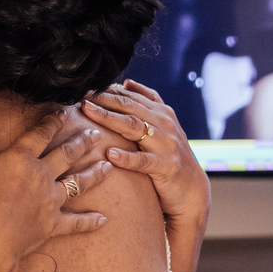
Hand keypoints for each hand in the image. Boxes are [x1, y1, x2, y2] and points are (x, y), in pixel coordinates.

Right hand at [0, 110, 110, 262]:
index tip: (62, 111)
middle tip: (96, 133)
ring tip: (108, 166)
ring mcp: (50, 201)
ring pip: (78, 183)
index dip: (52, 120)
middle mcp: (41, 175)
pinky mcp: (52, 225)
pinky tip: (103, 219)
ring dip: (94, 173)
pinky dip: (89, 221)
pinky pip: (76, 222)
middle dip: (82, 141)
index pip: (40, 133)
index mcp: (21, 158)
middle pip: (67, 154)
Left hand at [81, 80, 209, 230]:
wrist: (191, 188)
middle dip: (103, 99)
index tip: (84, 87)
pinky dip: (127, 157)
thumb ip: (147, 103)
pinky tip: (110, 154)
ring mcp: (166, 144)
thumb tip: (126, 83)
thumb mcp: (162, 126)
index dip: (107, 91)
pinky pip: (143, 161)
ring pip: (133, 127)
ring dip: (108, 118)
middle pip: (129, 107)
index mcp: (161, 112)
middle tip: (80, 95)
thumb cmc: (169, 155)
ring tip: (88, 111)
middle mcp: (165, 124)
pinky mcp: (166, 166)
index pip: (130, 97)